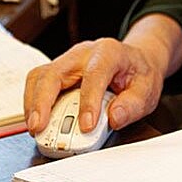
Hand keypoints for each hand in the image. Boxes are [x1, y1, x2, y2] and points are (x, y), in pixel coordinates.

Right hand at [24, 14, 181, 134]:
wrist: (134, 62)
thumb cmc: (138, 75)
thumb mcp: (148, 90)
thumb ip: (133, 105)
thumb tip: (114, 118)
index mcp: (108, 53)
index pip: (94, 74)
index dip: (88, 101)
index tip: (86, 126)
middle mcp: (82, 53)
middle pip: (54, 72)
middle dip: (43, 101)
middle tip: (40, 127)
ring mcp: (67, 61)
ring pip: (40, 76)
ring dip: (33, 103)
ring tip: (35, 127)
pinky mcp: (58, 72)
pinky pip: (38, 84)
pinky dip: (33, 103)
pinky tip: (36, 120)